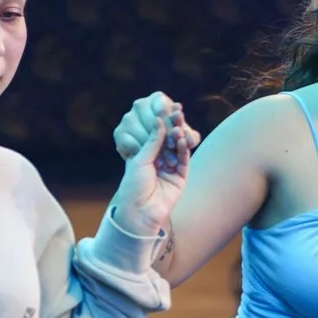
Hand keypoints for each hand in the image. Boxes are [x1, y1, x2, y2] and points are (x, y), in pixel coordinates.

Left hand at [109, 91, 197, 233]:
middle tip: (177, 110)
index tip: (166, 106)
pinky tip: (182, 139)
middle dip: (173, 125)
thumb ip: (153, 141)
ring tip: (178, 125)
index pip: (157, 135)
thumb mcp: (141, 160)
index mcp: (147, 156)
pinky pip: (184, 161)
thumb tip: (159, 119)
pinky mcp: (180, 178)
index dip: (162, 122)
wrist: (139, 212)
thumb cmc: (133, 186)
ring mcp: (171, 169)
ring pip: (178, 149)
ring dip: (178, 136)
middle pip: (169, 140)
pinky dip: (183, 149)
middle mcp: (160, 161)